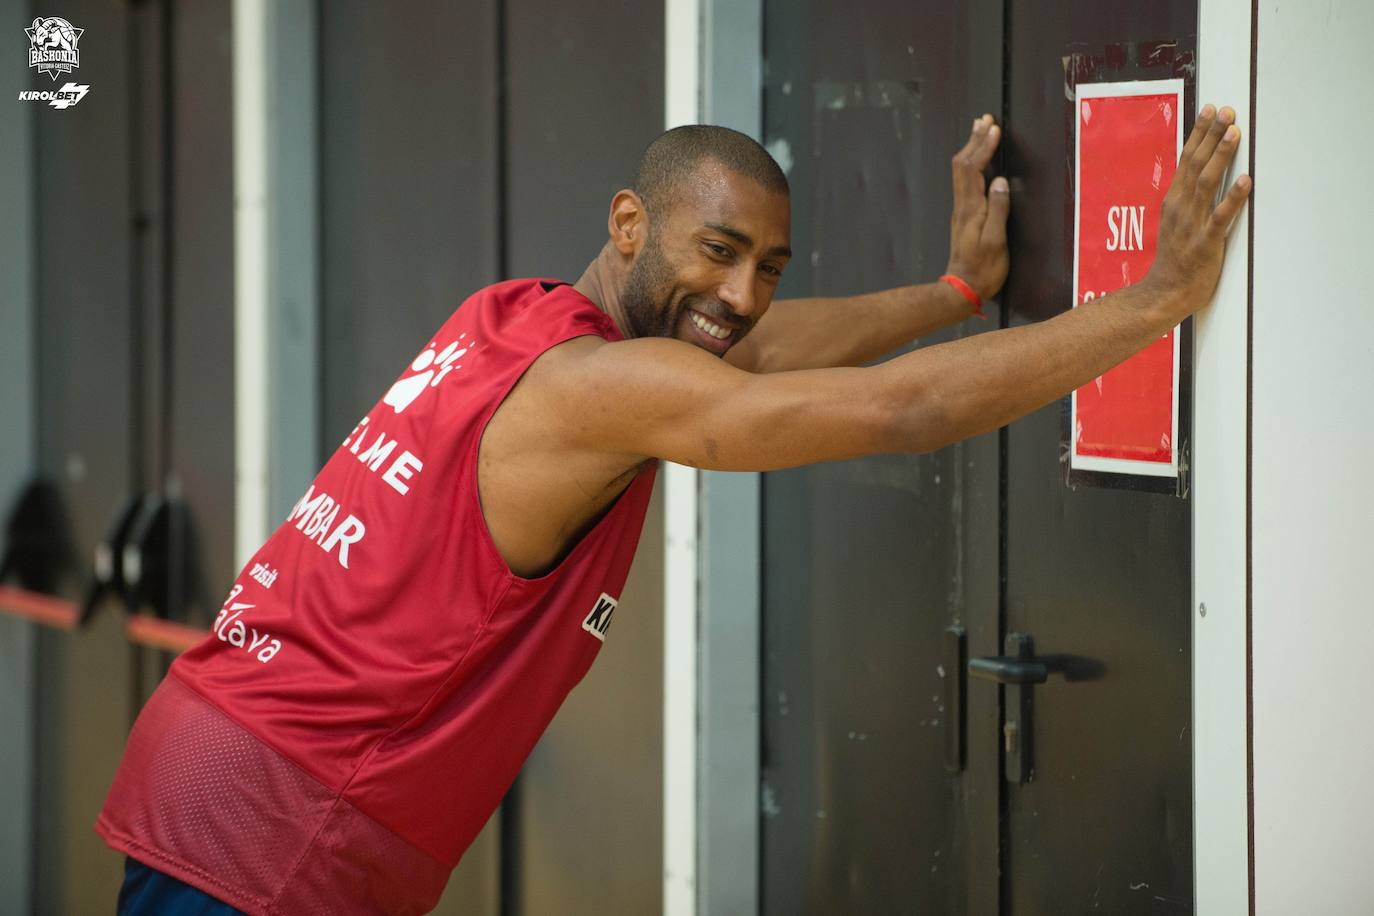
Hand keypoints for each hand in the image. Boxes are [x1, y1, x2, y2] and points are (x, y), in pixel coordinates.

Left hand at [945, 114, 1010, 301]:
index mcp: (971, 209)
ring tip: (980, 129)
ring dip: (971, 148)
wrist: (962, 289)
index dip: (984, 146)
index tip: (994, 127)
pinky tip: (978, 160)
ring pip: (961, 171)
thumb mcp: (996, 242)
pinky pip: (965, 181)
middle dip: (975, 139)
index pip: (974, 169)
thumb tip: (1001, 181)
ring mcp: (961, 210)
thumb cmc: (983, 269)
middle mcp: (962, 206)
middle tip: (985, 118)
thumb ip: (998, 211)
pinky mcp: (964, 216)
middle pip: (963, 164)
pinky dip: (971, 163)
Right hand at [1143, 104, 1251, 316]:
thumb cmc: (1174, 260)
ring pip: (1207, 183)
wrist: (1164, 293)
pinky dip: (1233, 198)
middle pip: (1196, 164)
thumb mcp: (1173, 222)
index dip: (1199, 133)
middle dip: (1212, 135)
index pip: (1186, 160)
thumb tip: (1198, 173)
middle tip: (1227, 111)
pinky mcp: (1206, 242)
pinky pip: (1220, 217)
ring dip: (1221, 156)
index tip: (1211, 109)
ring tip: (1234, 134)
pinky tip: (1245, 181)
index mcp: (1173, 201)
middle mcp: (1181, 208)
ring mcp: (1192, 224)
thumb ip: (1186, 198)